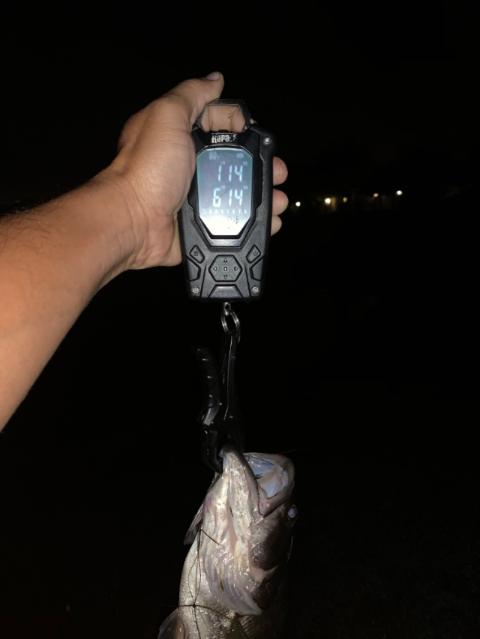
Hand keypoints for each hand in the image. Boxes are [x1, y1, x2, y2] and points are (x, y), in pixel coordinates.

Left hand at [103, 72, 288, 268]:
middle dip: (261, 166)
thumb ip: (192, 94)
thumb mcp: (166, 117)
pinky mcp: (200, 224)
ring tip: (278, 200)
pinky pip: (231, 223)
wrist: (132, 221)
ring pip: (237, 194)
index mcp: (181, 136)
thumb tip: (216, 78)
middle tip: (278, 172)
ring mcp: (195, 197)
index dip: (243, 128)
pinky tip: (269, 221)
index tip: (260, 136)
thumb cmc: (146, 169)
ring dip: (262, 196)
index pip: (220, 124)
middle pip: (234, 162)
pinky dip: (252, 223)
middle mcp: (189, 166)